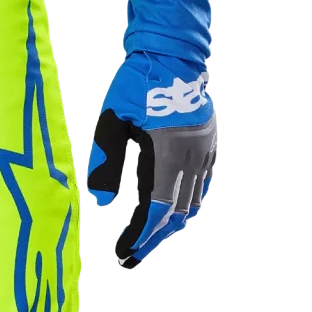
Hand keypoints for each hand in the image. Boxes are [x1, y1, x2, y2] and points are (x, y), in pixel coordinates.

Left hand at [83, 62, 217, 268]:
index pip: (152, 210)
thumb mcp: (114, 121)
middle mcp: (188, 160)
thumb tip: (104, 203)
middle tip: (137, 255)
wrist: (174, 55)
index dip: (138, 234)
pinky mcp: (207, 143)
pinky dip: (189, 202)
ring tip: (156, 238)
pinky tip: (179, 211)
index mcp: (164, 156)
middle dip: (155, 238)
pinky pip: (201, 183)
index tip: (124, 252)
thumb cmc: (138, 86)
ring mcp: (202, 152)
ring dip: (173, 224)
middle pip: (175, 213)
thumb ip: (108, 163)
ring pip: (192, 201)